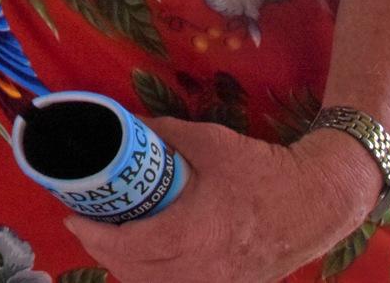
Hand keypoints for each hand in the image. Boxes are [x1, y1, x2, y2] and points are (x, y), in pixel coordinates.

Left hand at [66, 119, 379, 282]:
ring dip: (128, 269)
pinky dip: (157, 279)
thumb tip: (127, 122)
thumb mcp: (210, 141)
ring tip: (111, 244)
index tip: (72, 217)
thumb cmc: (263, 170)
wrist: (317, 200)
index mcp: (193, 235)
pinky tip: (148, 263)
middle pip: (135, 273)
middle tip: (87, 226)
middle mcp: (203, 269)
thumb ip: (165, 131)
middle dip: (103, 252)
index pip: (128, 248)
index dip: (94, 236)